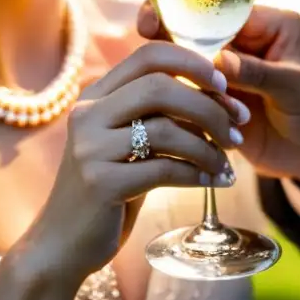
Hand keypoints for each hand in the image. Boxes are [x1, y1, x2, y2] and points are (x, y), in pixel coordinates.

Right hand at [20, 43, 241, 284]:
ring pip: (165, 128)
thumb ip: (158, 114)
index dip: (193, 63)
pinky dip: (197, 174)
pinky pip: (164, 169)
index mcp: (96, 95)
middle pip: (160, 86)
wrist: (62, 244)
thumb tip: (220, 95)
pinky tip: (214, 181)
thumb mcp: (128, 142)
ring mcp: (90, 148)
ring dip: (208, 146)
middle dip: (209, 105)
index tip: (224, 86)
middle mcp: (87, 113)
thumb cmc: (109, 188)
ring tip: (227, 163)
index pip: (148, 55)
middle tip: (237, 126)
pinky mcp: (100, 184)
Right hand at [138, 3, 299, 197]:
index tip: (156, 16)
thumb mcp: (299, 86)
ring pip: (188, 68)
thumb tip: (220, 60)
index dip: (186, 11)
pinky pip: (192, 101)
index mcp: (266, 26)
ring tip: (161, 84)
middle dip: (168, 36)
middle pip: (196, 35)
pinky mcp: (220, 109)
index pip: (219, 10)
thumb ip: (260, 72)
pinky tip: (168, 111)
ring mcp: (229, 78)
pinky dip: (181, 107)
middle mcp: (243, 47)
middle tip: (144, 37)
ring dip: (176, 76)